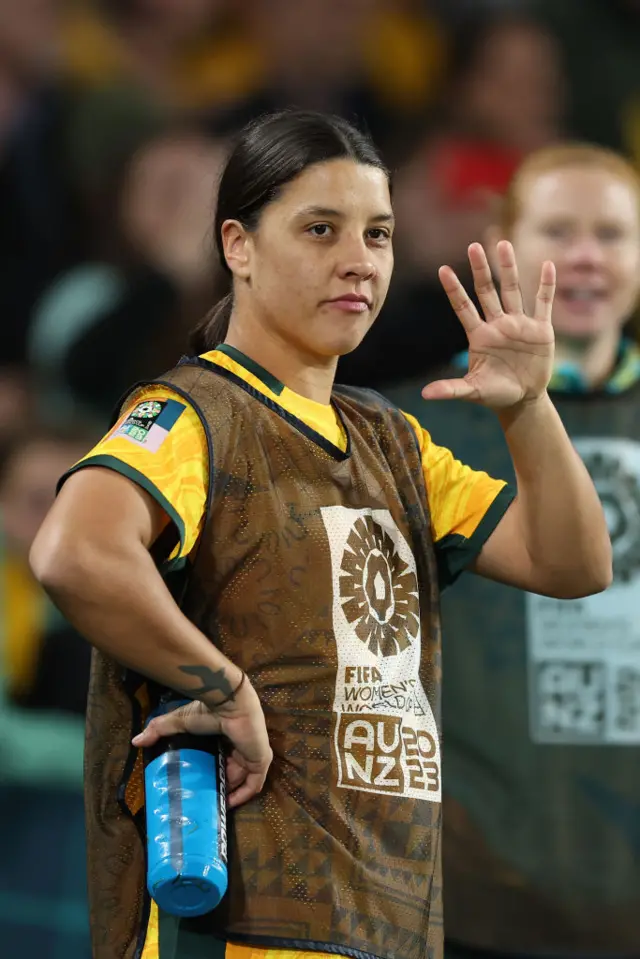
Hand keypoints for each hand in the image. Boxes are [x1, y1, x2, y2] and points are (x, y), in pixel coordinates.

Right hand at [132, 679, 272, 808]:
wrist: (230, 703)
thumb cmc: (208, 710)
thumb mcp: (179, 721)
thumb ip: (159, 730)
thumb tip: (135, 741)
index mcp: (225, 737)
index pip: (221, 760)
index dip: (211, 774)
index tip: (197, 786)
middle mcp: (240, 747)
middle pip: (231, 773)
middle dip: (219, 787)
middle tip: (203, 801)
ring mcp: (252, 754)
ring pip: (242, 781)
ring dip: (229, 793)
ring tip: (211, 806)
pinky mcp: (260, 761)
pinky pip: (254, 785)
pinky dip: (242, 796)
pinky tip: (227, 805)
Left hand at [422, 240, 555, 409]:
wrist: (523, 400)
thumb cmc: (495, 394)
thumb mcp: (472, 391)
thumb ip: (451, 389)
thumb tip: (425, 395)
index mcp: (479, 335)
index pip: (463, 307)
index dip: (454, 289)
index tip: (442, 270)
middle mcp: (497, 324)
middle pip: (487, 291)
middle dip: (481, 269)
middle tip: (473, 246)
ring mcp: (519, 324)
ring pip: (513, 290)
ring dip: (509, 268)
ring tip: (504, 244)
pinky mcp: (541, 330)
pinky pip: (543, 303)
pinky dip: (546, 285)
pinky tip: (548, 265)